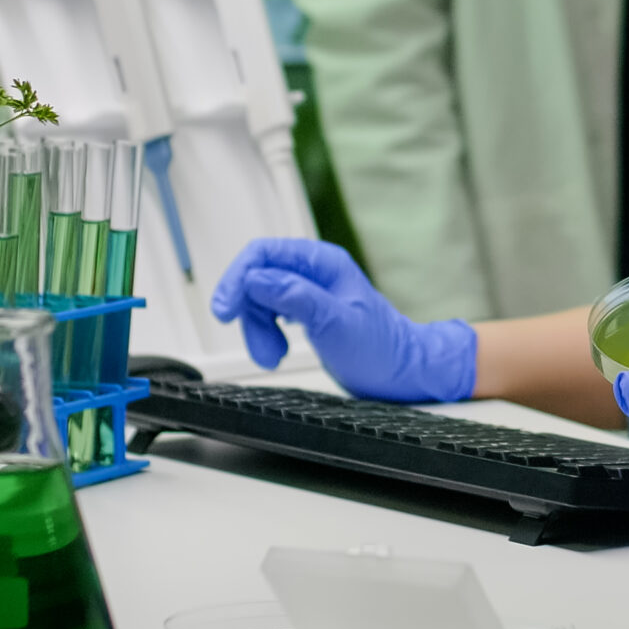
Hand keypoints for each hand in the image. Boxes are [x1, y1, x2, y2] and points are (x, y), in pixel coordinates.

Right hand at [208, 238, 476, 403]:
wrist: (402, 374)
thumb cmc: (381, 350)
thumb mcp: (335, 325)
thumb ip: (297, 298)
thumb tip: (257, 279)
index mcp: (322, 263)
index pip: (263, 254)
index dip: (238, 279)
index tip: (226, 311)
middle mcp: (314, 272)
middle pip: (257, 278)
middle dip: (250, 315)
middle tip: (260, 350)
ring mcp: (310, 291)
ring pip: (260, 299)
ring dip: (257, 330)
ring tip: (272, 356)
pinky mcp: (307, 311)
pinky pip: (270, 313)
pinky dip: (265, 333)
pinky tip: (276, 349)